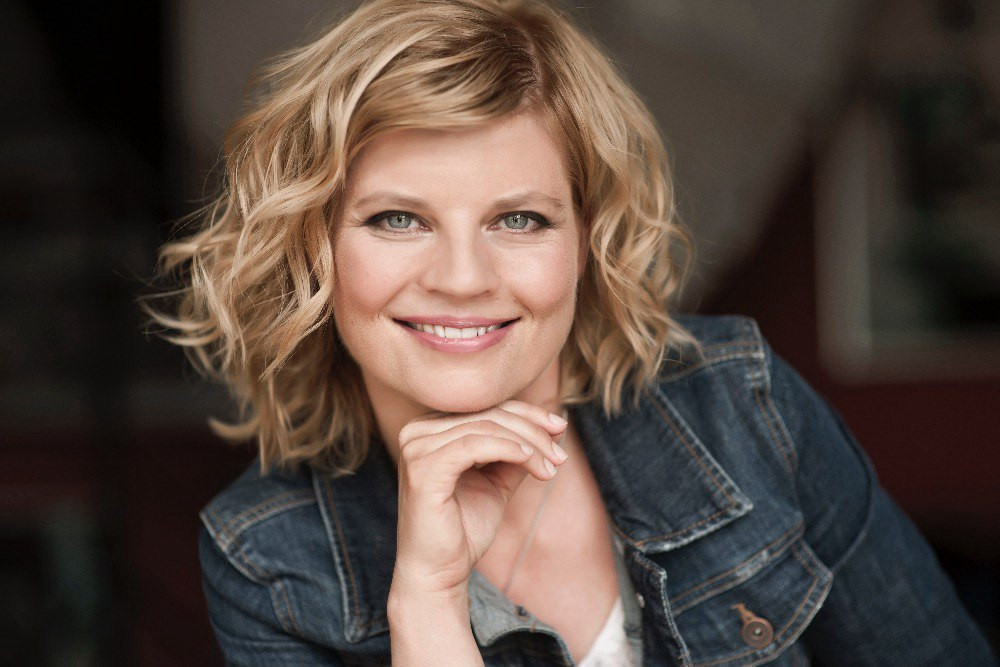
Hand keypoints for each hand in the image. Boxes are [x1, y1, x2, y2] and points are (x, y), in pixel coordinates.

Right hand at [389, 399, 568, 598]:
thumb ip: (515, 454)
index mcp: (430, 430)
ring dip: (527, 444)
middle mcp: (416, 432)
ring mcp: (416, 448)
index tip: (560, 427)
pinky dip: (508, 449)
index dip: (526, 413)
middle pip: (487, 414)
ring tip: (552, 466)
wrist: (438, 574)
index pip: (484, 407)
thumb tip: (549, 428)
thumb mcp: (496, 482)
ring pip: (485, 427)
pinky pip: (474, 445)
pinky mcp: (423, 469)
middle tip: (560, 454)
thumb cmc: (463, 530)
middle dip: (532, 430)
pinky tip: (530, 461)